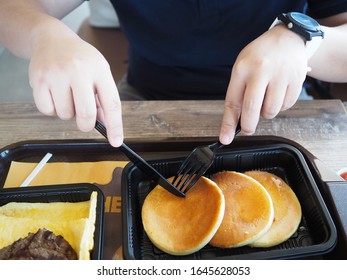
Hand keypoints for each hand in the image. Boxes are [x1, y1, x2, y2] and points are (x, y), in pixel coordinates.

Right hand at [28, 29, 122, 146]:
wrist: (52, 39)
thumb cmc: (80, 60)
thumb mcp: (99, 73)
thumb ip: (103, 99)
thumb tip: (107, 127)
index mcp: (99, 70)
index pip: (111, 103)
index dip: (115, 126)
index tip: (116, 141)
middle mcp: (78, 71)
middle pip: (86, 114)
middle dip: (86, 124)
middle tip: (85, 120)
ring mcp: (57, 74)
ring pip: (65, 115)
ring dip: (68, 113)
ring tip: (67, 95)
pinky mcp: (39, 79)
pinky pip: (47, 111)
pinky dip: (52, 109)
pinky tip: (55, 94)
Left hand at [219, 25, 307, 143]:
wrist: (288, 38)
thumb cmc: (260, 56)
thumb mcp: (242, 67)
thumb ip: (238, 92)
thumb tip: (236, 122)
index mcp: (243, 68)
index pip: (233, 102)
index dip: (228, 124)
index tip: (225, 138)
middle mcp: (261, 70)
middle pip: (252, 109)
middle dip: (248, 126)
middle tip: (247, 129)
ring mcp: (281, 75)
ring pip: (271, 111)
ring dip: (266, 113)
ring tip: (266, 99)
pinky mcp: (296, 80)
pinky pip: (286, 106)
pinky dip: (281, 107)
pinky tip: (278, 93)